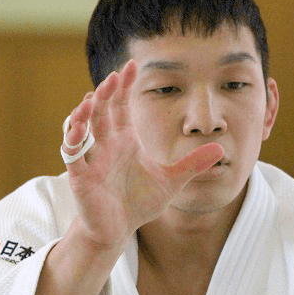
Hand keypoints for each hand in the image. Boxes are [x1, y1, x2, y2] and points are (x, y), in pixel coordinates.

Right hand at [62, 60, 223, 248]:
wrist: (120, 229)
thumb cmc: (140, 201)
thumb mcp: (172, 180)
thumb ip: (193, 163)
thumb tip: (221, 149)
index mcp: (125, 139)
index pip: (121, 105)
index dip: (124, 86)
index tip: (131, 66)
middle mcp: (106, 144)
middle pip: (102, 111)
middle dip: (106, 93)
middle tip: (114, 77)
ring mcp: (91, 158)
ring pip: (82, 128)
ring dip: (84, 113)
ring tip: (92, 99)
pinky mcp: (80, 176)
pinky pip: (72, 154)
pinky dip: (73, 141)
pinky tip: (79, 129)